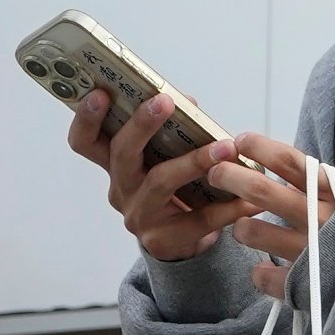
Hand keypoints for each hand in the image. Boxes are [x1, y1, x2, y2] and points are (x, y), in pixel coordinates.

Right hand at [67, 89, 237, 260]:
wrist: (182, 242)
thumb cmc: (173, 187)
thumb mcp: (165, 157)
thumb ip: (173, 129)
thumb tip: (188, 102)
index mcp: (114, 164)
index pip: (85, 142)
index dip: (87, 118)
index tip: (100, 93)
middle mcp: (121, 188)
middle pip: (120, 155)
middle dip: (141, 125)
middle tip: (164, 102)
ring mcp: (139, 216)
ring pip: (160, 182)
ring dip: (194, 161)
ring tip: (226, 148)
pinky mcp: (164, 240)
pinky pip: (198, 219)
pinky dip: (227, 206)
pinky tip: (249, 198)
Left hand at [204, 132, 334, 300]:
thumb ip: (329, 185)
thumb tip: (294, 168)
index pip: (288, 160)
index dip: (259, 147)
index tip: (240, 141)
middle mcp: (319, 218)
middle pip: (260, 190)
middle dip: (230, 176)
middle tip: (216, 173)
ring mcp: (309, 252)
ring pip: (252, 231)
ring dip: (242, 226)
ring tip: (243, 227)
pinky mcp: (302, 285)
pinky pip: (263, 277)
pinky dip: (259, 273)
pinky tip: (262, 270)